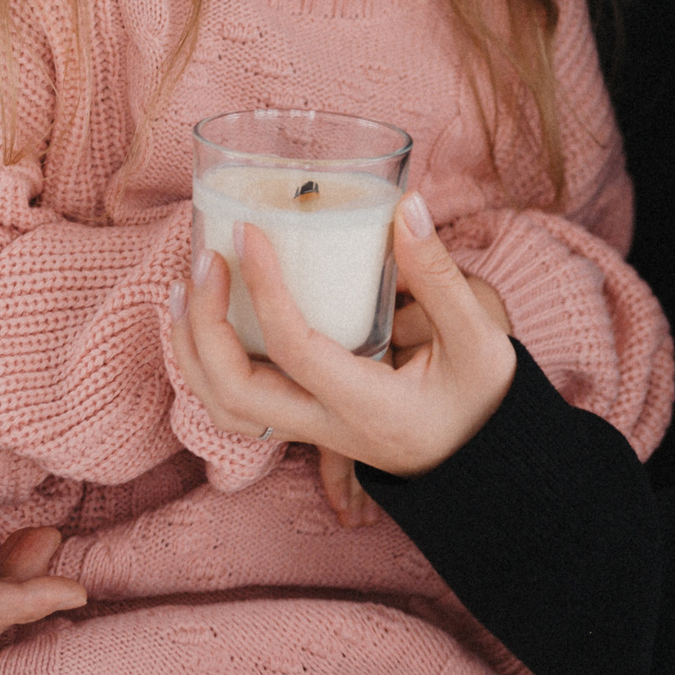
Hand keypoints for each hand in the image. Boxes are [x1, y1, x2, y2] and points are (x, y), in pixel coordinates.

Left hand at [168, 193, 515, 484]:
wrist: (488, 466)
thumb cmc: (487, 404)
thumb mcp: (479, 339)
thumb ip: (440, 274)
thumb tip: (407, 208)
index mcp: (366, 406)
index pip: (294, 348)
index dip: (263, 287)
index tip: (248, 233)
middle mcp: (328, 427)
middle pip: (234, 392)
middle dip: (204, 325)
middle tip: (206, 260)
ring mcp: (313, 431)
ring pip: (225, 408)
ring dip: (192, 350)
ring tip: (186, 288)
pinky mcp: (310, 423)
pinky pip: (240, 403)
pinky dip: (209, 363)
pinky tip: (210, 320)